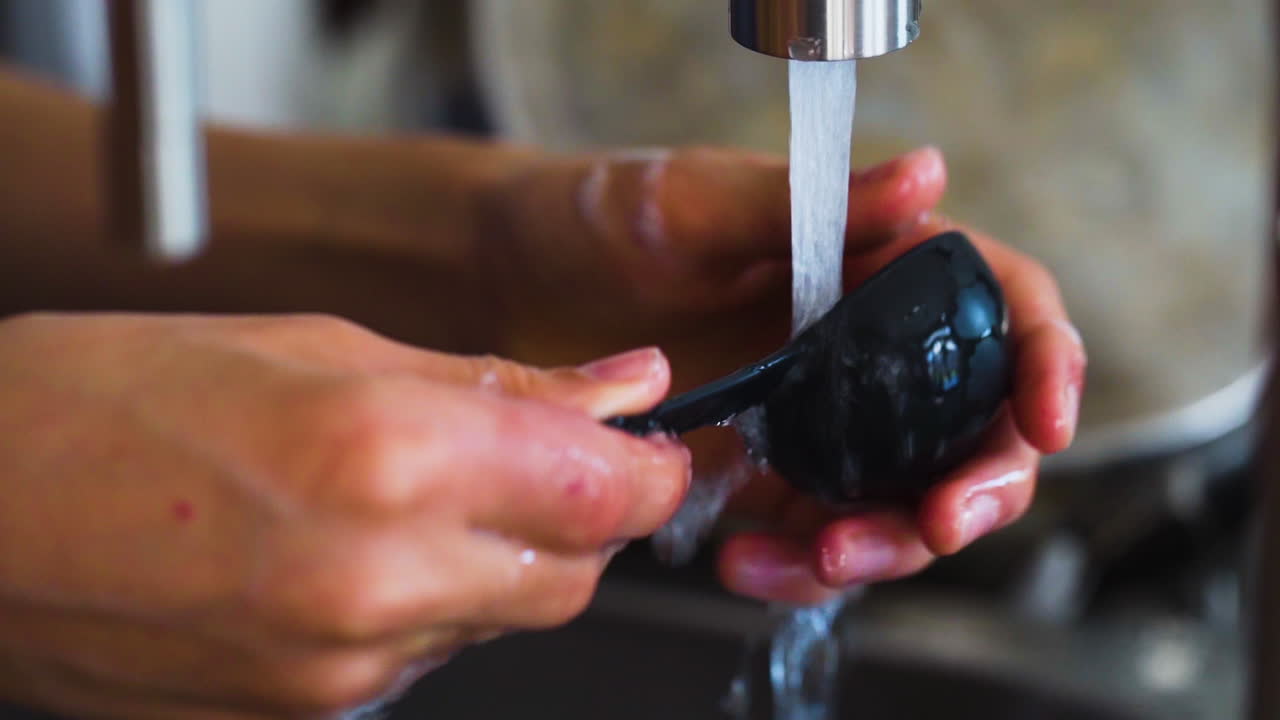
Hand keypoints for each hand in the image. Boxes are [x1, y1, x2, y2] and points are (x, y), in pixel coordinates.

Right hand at [0, 313, 687, 718]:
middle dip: (578, 516)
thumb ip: (494, 381)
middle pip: (573, 573)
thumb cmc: (107, 400)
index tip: (644, 446)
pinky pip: (422, 660)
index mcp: (388, 458)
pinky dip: (425, 605)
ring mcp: (339, 672)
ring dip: (495, 558)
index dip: (648, 469)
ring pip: (501, 620)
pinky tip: (351, 551)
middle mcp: (376, 582)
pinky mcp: (305, 719)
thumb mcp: (317, 344)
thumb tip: (623, 389)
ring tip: (403, 491)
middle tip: (530, 455)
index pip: (602, 492)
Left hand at [479, 146, 1084, 603]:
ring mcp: (825, 420)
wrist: (512, 288)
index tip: (1047, 420)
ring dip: (882, 547)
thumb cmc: (606, 221)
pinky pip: (817, 537)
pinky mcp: (772, 475)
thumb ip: (812, 200)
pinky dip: (799, 567)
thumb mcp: (699, 202)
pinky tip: (744, 562)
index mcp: (877, 264)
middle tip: (932, 525)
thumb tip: (928, 176)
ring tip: (817, 555)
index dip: (1046, 363)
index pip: (1003, 305)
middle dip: (972, 488)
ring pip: (902, 502)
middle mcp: (869, 348)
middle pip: (975, 429)